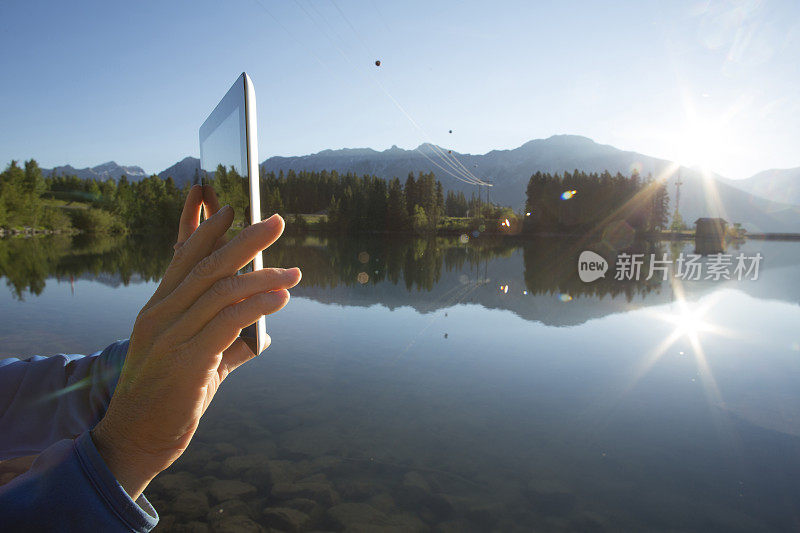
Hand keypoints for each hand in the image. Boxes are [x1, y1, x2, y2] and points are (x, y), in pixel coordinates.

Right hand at [92, 185, 300, 499]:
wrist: (136, 439)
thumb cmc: (168, 397)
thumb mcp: (193, 360)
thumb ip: (224, 343)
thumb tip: (261, 335)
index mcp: (158, 308)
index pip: (184, 257)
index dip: (208, 230)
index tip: (232, 207)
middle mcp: (160, 315)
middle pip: (207, 266)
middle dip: (245, 240)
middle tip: (276, 222)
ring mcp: (169, 336)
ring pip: (221, 291)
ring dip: (262, 277)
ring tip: (293, 273)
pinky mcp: (185, 361)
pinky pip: (227, 322)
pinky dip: (256, 306)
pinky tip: (280, 300)